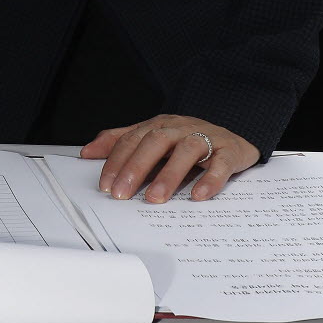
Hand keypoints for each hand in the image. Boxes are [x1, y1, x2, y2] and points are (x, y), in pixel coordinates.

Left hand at [82, 116, 259, 203]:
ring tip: (155, 197)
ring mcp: (207, 138)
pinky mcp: (230, 151)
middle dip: (136, 168)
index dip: (117, 161)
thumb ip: (120, 142)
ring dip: (169, 174)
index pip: (133, 140)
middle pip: (156, 142)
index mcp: (160, 125)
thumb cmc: (188, 141)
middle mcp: (181, 128)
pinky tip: (199, 195)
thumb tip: (87, 152)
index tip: (106, 185)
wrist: (235, 137)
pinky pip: (221, 164)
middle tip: (122, 194)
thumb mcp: (153, 138)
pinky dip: (211, 179)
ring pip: (187, 151)